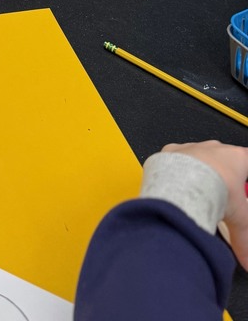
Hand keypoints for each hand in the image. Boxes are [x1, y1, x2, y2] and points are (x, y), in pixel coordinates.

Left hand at [161, 141, 247, 267]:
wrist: (183, 183)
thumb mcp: (238, 221)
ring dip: (201, 171)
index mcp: (236, 158)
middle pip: (223, 158)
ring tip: (200, 193)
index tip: (243, 183)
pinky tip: (179, 187)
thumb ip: (244, 242)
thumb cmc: (213, 191)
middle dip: (224, 174)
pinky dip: (178, 171)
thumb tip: (247, 262)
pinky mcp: (171, 151)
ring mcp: (192, 147)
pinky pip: (176, 158)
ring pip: (199, 156)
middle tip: (223, 194)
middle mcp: (214, 148)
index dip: (246, 172)